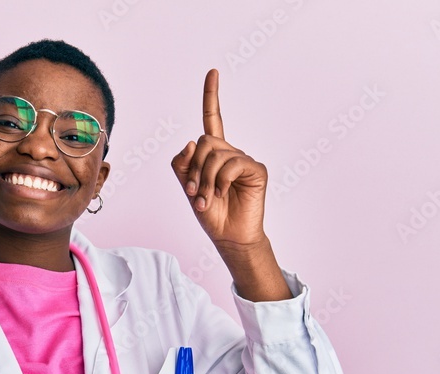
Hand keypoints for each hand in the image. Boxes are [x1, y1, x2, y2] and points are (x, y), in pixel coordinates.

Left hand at [171, 69, 268, 248]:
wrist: (228, 235)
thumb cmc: (210, 212)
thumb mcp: (188, 188)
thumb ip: (183, 165)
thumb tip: (190, 142)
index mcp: (213, 154)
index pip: (212, 119)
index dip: (212, 96)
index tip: (213, 72)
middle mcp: (230, 152)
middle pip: (205, 142)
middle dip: (195, 169)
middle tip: (195, 192)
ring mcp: (244, 160)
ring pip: (215, 154)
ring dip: (206, 179)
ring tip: (208, 198)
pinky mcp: (256, 170)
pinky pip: (232, 165)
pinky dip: (221, 181)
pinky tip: (223, 194)